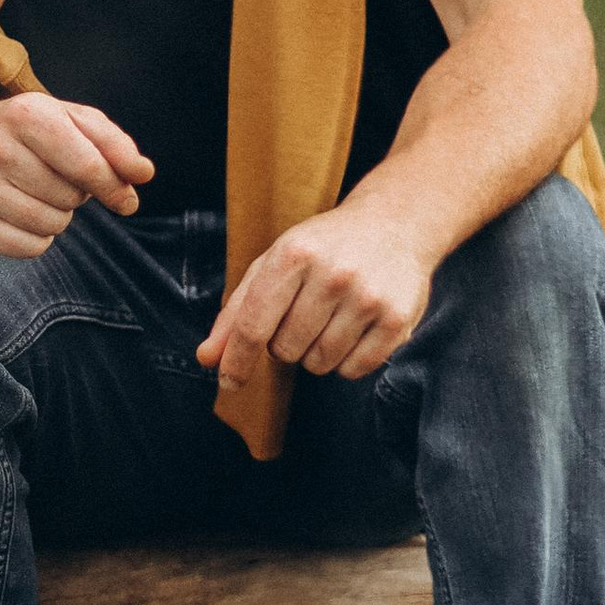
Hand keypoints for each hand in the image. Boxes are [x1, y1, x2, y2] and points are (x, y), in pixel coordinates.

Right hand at [0, 91, 152, 255]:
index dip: (115, 187)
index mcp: (25, 114)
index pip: (87, 166)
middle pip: (70, 198)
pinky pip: (27, 247)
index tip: (126, 198)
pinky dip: (35, 237)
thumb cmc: (27, 130)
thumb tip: (142, 174)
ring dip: (56, 216)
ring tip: (37, 193)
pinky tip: (21, 213)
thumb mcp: (71, 119)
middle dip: (75, 193)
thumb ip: (113, 144)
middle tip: (55, 177)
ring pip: (50, 226)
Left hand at [196, 200, 433, 387]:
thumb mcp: (274, 263)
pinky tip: (353, 329)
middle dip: (285, 344)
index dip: (237, 359)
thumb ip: (237, 312)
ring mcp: (369, 298)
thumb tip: (207, 358)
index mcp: (294, 254)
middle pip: (286, 351)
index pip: (254, 325)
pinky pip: (353, 370)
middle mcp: (333, 274)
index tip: (228, 381)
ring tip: (329, 319)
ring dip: (315, 353)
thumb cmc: (323, 248)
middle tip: (303, 315)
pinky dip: (346, 361)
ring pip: (319, 364)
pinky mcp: (397, 320)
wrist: (395, 224)